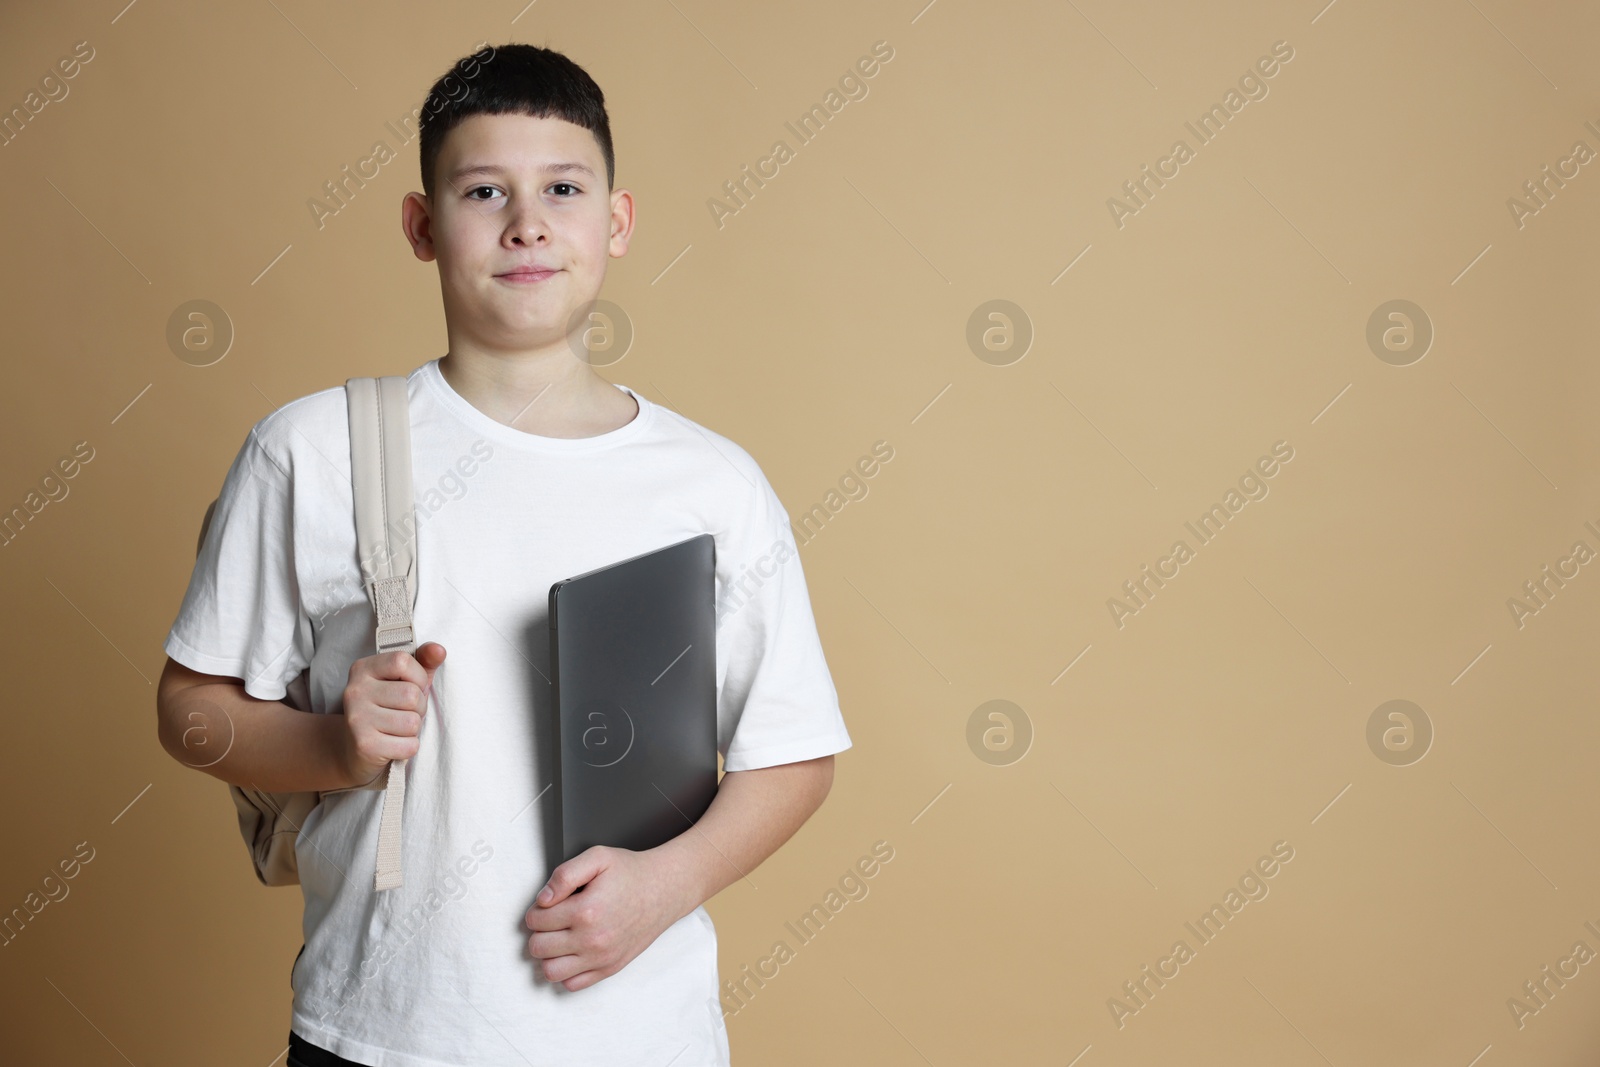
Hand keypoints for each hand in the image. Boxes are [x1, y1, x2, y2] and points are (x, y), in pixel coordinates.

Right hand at [335, 642, 445, 788]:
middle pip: (411, 695)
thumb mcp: (405, 681)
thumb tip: (439, 650)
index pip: (402, 661)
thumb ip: (423, 663)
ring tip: (397, 728)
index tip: (412, 687)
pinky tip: (393, 744)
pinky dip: (408, 747)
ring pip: (412, 722)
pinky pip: (408, 745)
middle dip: (418, 707)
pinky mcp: (364, 745)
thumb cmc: (388, 710)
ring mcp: (357, 718)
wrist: (355, 749)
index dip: (418, 677)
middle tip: (404, 713)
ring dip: (413, 729)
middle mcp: (355, 691)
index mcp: (363, 669)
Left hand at [524, 845, 695, 990]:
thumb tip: (543, 899)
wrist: (665, 890)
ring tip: (559, 937)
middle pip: (538, 947)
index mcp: (585, 910)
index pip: (535, 921)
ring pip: (551, 971)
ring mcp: (601, 958)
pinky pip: (572, 984)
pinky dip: (566, 971)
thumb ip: (564, 875)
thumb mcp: (598, 857)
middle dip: (539, 932)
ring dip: (548, 954)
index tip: (548, 905)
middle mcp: (592, 939)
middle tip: (552, 920)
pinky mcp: (610, 968)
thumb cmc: (632, 873)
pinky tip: (573, 952)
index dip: (537, 909)